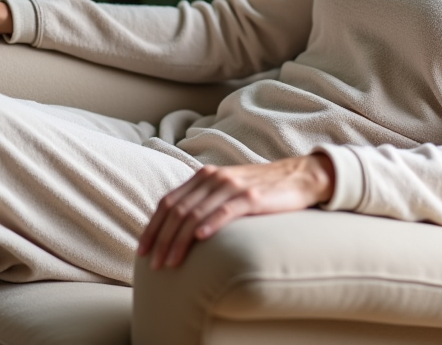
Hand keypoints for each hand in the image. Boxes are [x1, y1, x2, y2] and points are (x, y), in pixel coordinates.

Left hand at [137, 154, 335, 269]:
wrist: (298, 177)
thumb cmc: (261, 189)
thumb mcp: (227, 190)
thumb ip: (204, 201)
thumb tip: (178, 229)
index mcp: (204, 176)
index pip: (168, 202)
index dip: (153, 227)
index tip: (142, 251)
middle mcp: (214, 177)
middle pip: (178, 210)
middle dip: (162, 240)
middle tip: (154, 265)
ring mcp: (232, 186)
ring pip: (196, 214)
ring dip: (180, 241)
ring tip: (171, 262)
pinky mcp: (252, 196)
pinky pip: (226, 211)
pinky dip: (210, 225)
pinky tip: (200, 239)